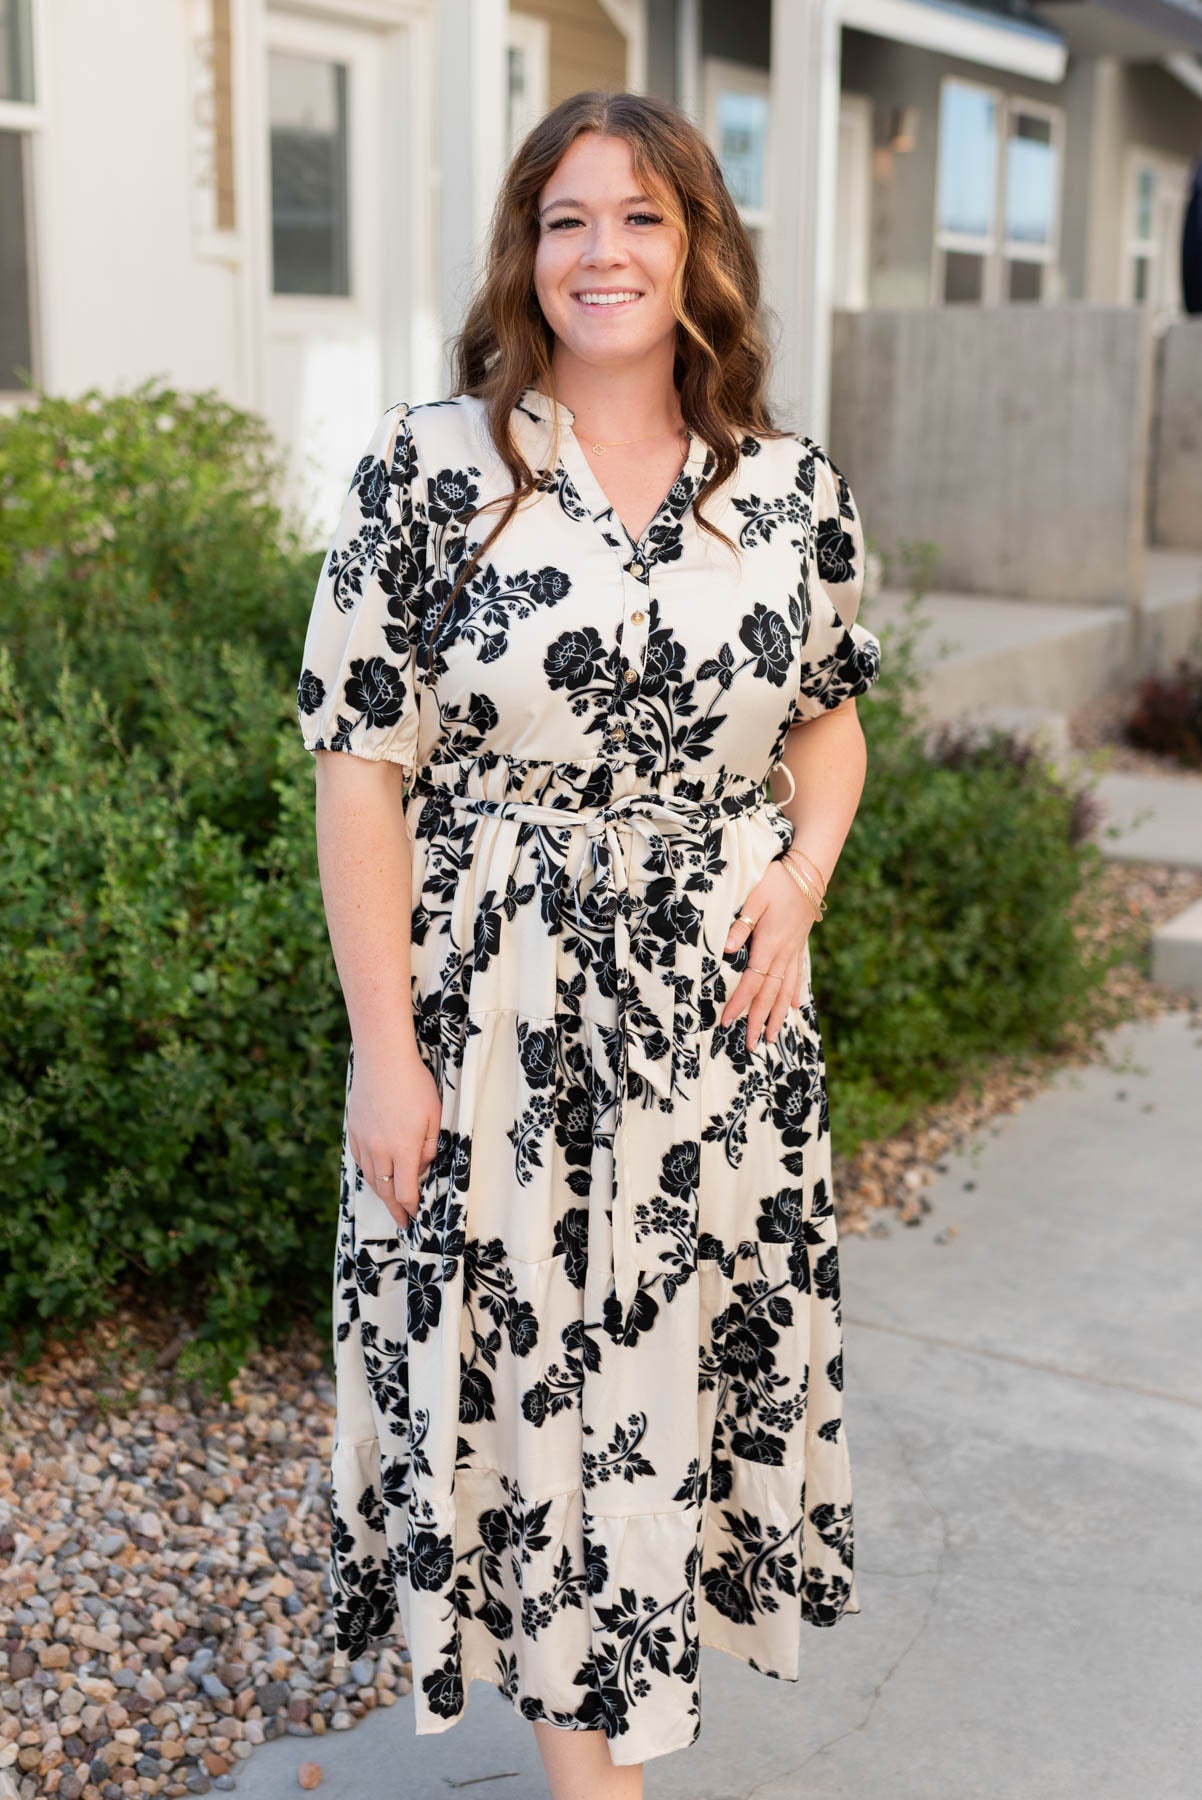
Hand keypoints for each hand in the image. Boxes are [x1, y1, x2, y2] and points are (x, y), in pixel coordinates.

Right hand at [347, 1042, 441, 1229]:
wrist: (382, 1059)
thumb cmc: (414, 1084)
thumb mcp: (435, 1116)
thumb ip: (430, 1147)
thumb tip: (423, 1167)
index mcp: (402, 1149)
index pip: (405, 1192)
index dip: (411, 1207)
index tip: (416, 1215)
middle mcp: (379, 1150)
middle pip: (385, 1190)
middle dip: (395, 1209)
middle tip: (401, 1221)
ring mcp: (363, 1141)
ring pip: (370, 1177)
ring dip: (381, 1193)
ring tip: (390, 1202)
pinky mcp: (353, 1130)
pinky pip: (359, 1160)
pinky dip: (369, 1173)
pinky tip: (376, 1175)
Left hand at [721, 857, 816, 1050]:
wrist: (809, 872)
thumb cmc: (778, 881)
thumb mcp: (755, 898)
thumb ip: (741, 925)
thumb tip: (726, 949)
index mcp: (769, 944)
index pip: (752, 981)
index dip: (739, 1003)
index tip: (727, 1021)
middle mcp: (783, 953)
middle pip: (769, 994)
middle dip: (759, 1020)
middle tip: (752, 1045)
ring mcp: (793, 952)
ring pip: (785, 991)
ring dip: (777, 1015)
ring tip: (772, 1038)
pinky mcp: (798, 946)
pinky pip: (796, 976)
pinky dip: (793, 994)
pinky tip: (792, 1008)